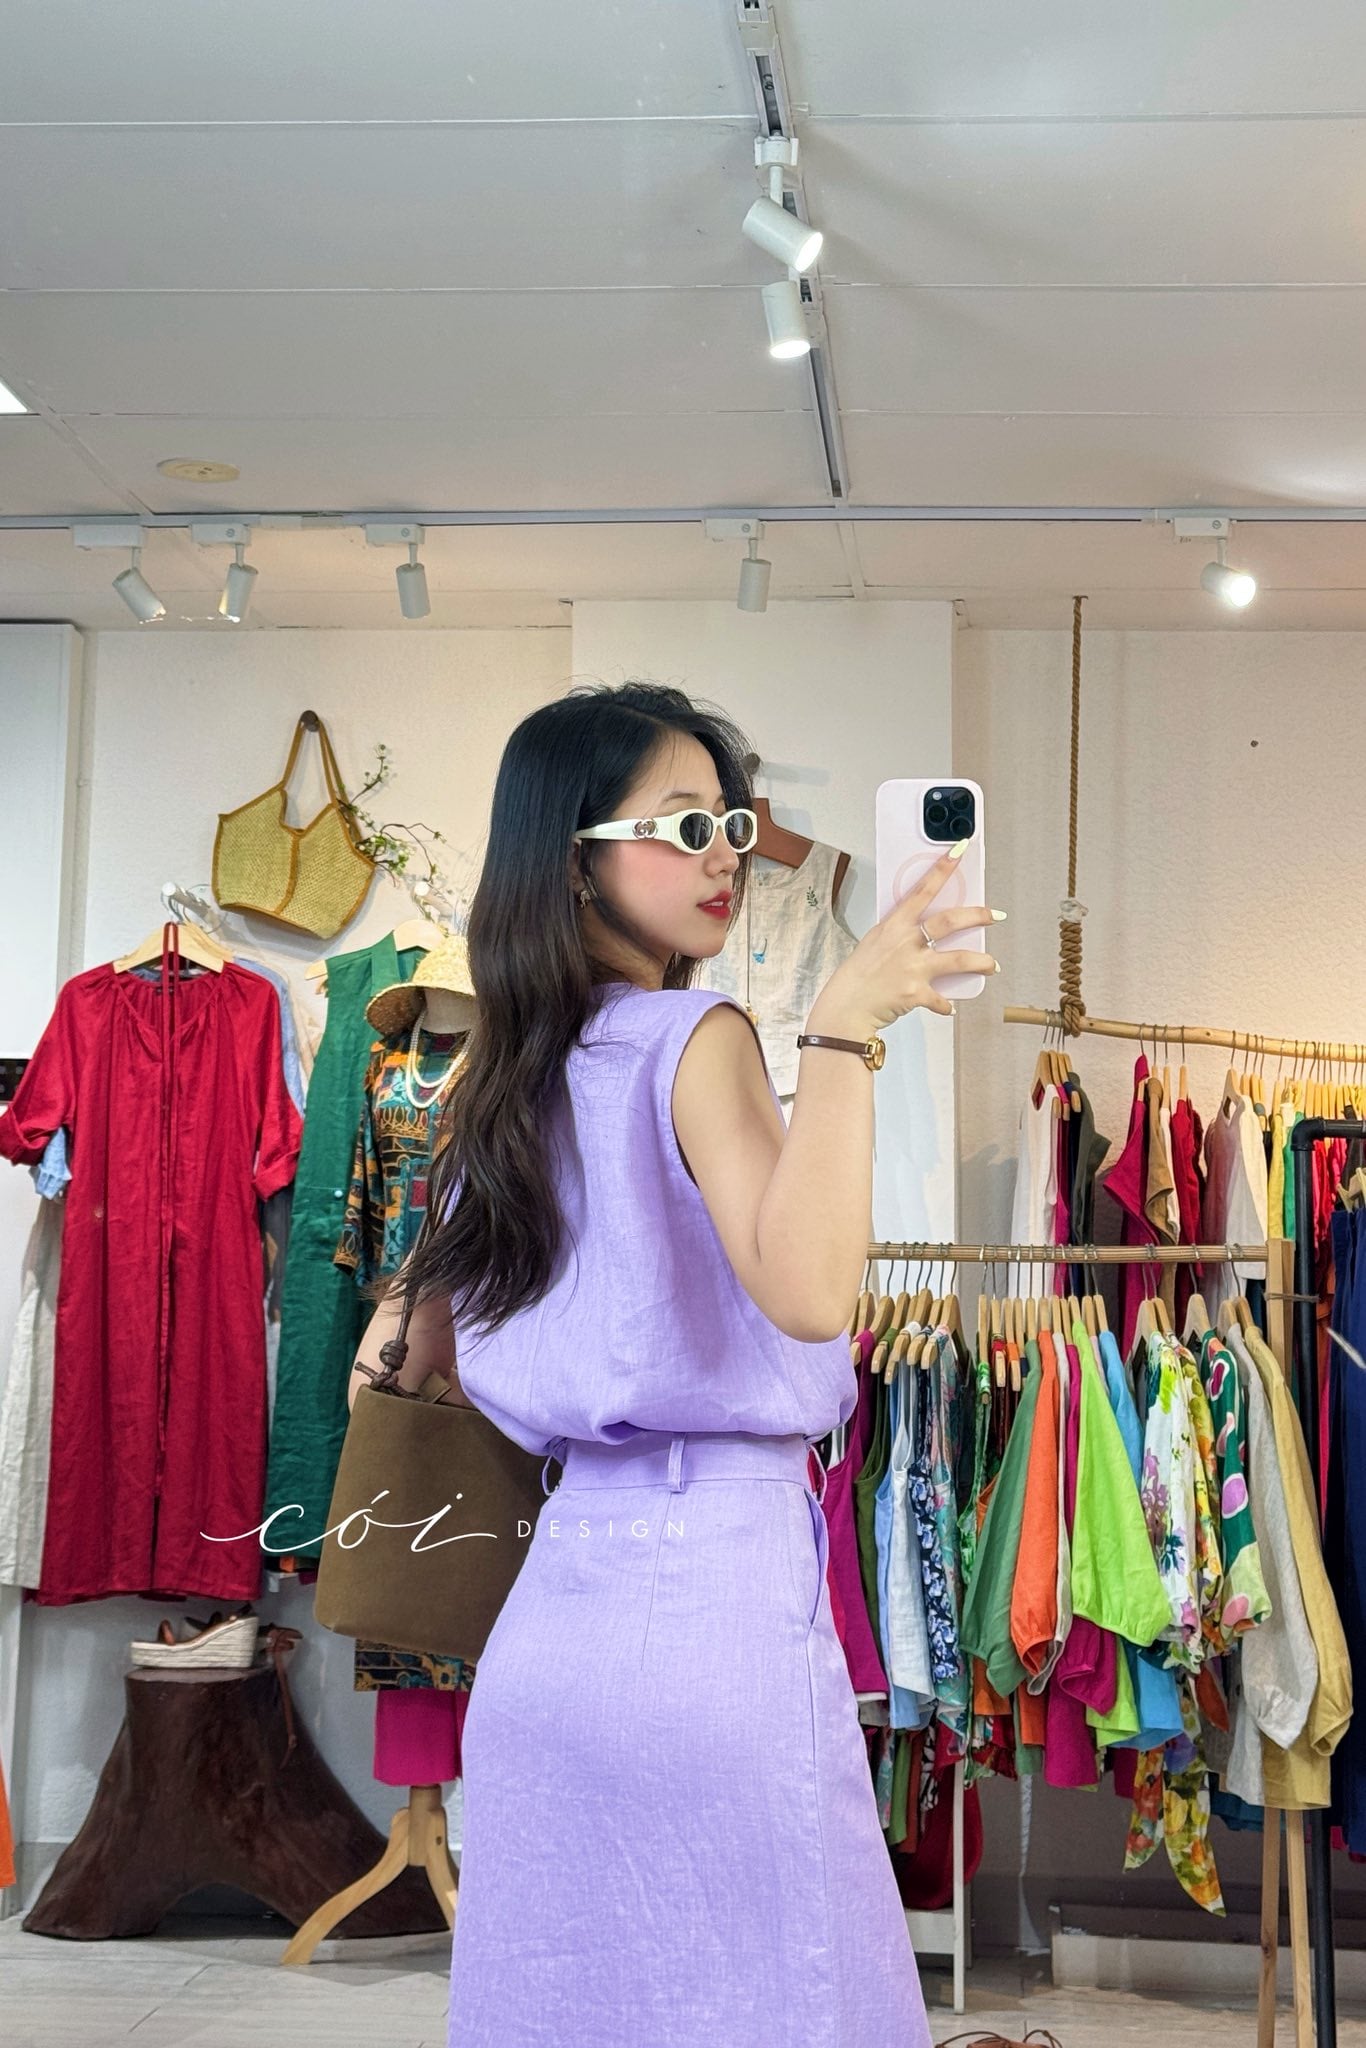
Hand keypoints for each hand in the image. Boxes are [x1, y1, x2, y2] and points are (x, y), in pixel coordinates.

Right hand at [809, 846, 1001, 1033]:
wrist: (847, 1004)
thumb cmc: (860, 972)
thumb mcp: (877, 941)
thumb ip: (901, 932)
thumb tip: (924, 929)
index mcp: (895, 925)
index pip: (923, 890)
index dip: (943, 869)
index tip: (960, 850)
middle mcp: (906, 942)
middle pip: (949, 922)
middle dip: (977, 916)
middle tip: (995, 916)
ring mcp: (913, 967)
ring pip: (958, 959)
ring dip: (980, 962)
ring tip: (992, 965)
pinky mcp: (916, 993)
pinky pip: (941, 999)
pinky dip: (946, 1004)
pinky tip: (950, 1006)